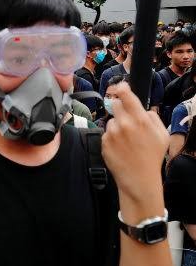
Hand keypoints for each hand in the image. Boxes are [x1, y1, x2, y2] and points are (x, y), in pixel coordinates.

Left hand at [102, 82, 168, 221]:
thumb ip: (152, 117)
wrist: (139, 179)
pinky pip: (106, 133)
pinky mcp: (103, 142)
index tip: (120, 86)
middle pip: (114, 105)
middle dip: (120, 109)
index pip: (126, 95)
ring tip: (126, 140)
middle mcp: (124, 124)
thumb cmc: (152, 157)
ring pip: (111, 120)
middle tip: (127, 121)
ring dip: (116, 126)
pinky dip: (111, 138)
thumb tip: (143, 108)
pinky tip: (120, 147)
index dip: (121, 88)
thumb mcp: (162, 135)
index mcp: (140, 120)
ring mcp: (112, 134)